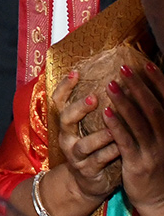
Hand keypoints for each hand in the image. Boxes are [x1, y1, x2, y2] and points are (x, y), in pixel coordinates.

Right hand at [54, 71, 120, 200]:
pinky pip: (98, 162)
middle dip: (79, 108)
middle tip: (93, 97)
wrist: (86, 181)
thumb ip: (91, 108)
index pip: (58, 100)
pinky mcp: (87, 171)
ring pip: (84, 145)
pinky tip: (120, 147)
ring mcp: (75, 155)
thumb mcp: (85, 126)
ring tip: (112, 128)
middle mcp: (66, 137)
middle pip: (66, 119)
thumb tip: (108, 80)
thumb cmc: (90, 146)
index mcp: (65, 122)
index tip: (76, 72)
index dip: (65, 86)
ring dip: (99, 136)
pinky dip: (109, 153)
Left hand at [104, 62, 163, 215]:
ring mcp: (154, 152)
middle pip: (154, 109)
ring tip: (110, 85)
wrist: (158, 197)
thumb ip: (154, 116)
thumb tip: (143, 88)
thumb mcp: (160, 137)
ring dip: (125, 103)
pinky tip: (105, 113)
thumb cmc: (156, 160)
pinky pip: (127, 143)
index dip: (158, 83)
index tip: (146, 64)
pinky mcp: (138, 164)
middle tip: (123, 68)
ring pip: (140, 124)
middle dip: (139, 87)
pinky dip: (117, 127)